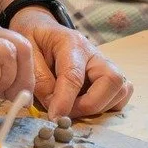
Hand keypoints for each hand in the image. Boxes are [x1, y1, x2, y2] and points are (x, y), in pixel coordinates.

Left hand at [11, 9, 130, 117]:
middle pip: (111, 81)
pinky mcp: (109, 76)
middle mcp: (94, 53)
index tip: (55, 117)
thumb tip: (55, 107)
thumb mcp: (27, 54)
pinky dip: (107, 106)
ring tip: (73, 108)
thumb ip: (40, 80)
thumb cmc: (34, 39)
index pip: (74, 75)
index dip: (65, 100)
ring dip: (99, 107)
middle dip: (90, 105)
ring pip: (120, 90)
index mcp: (71, 43)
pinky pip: (120, 95)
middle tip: (66, 113)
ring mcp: (105, 64)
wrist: (43, 29)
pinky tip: (85, 104)